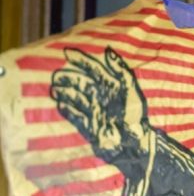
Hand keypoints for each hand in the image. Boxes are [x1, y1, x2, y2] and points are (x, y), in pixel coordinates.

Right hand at [51, 47, 150, 175]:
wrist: (134, 144)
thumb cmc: (135, 115)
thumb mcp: (130, 90)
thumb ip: (121, 70)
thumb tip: (108, 51)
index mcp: (113, 86)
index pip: (94, 68)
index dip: (81, 60)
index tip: (67, 52)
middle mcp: (102, 96)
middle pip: (80, 82)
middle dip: (68, 77)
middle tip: (57, 76)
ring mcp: (95, 111)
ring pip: (75, 97)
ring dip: (64, 92)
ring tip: (56, 89)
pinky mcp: (89, 126)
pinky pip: (74, 115)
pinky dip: (67, 109)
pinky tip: (62, 104)